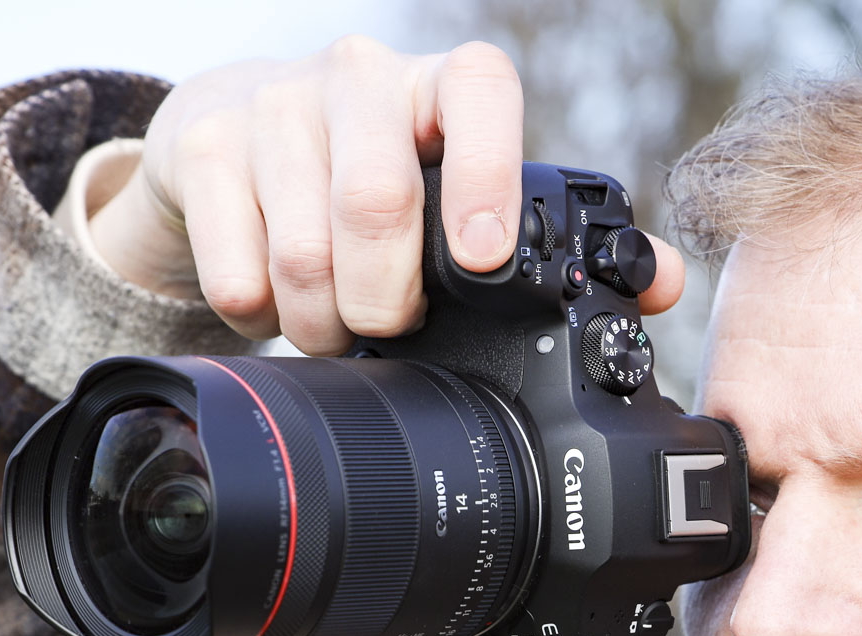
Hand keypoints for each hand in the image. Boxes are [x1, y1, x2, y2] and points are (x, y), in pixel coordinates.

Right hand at [90, 36, 686, 353]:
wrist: (236, 135)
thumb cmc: (380, 175)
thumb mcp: (466, 194)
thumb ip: (562, 242)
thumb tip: (663, 285)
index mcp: (443, 86)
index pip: (478, 92)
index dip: (487, 176)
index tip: (484, 261)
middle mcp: (360, 78)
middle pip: (376, 199)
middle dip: (389, 300)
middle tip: (394, 331)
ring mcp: (274, 105)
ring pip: (302, 247)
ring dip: (323, 321)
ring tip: (335, 331)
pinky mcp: (198, 147)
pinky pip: (234, 264)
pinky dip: (258, 313)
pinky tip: (273, 306)